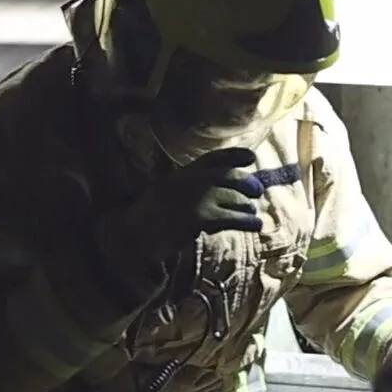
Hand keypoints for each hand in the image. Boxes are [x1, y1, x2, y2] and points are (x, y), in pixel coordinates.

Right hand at [98, 146, 263, 283]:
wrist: (135, 236)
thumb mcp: (170, 192)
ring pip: (233, 198)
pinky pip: (231, 217)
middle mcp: (190, 180)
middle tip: (257, 192)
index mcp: (183, 173)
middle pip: (228, 176)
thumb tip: (226, 189)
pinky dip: (247, 221)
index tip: (251, 157)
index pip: (213, 158)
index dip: (234, 155)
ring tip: (253, 214)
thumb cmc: (153, 218)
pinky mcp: (199, 217)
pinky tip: (256, 225)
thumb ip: (193, 186)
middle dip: (246, 183)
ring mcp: (195, 197)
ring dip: (247, 206)